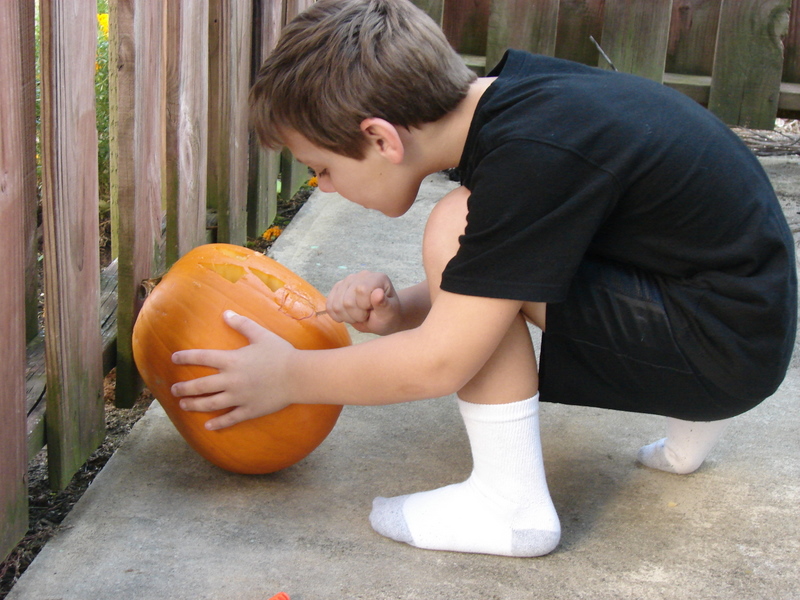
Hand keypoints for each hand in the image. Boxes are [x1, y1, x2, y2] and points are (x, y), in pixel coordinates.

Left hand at [170, 311, 295, 429]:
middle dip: (183, 388)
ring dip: (193, 405)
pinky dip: (217, 424)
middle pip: (200, 386)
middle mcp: (230, 380)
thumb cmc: (280, 353)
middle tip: (173, 389)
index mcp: (231, 360)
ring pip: (210, 404)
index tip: (174, 359)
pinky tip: (207, 426)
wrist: (298, 376)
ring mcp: (238, 397)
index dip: (185, 357)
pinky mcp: (249, 410)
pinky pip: (229, 419)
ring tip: (183, 405)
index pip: (201, 357)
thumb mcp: (260, 334)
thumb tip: (225, 313)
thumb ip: (241, 324)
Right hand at [325, 271, 401, 334]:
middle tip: (366, 315)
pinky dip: (337, 315)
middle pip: (347, 301)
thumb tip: (377, 293)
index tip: (372, 310)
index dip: (364, 307)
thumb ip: (384, 304)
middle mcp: (361, 276)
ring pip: (336, 305)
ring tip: (359, 315)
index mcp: (377, 278)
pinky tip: (348, 315)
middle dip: (356, 315)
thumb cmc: (387, 315)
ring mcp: (347, 281)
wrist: (381, 317)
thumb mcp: (389, 313)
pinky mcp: (338, 288)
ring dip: (347, 317)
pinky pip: (329, 305)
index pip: (361, 290)